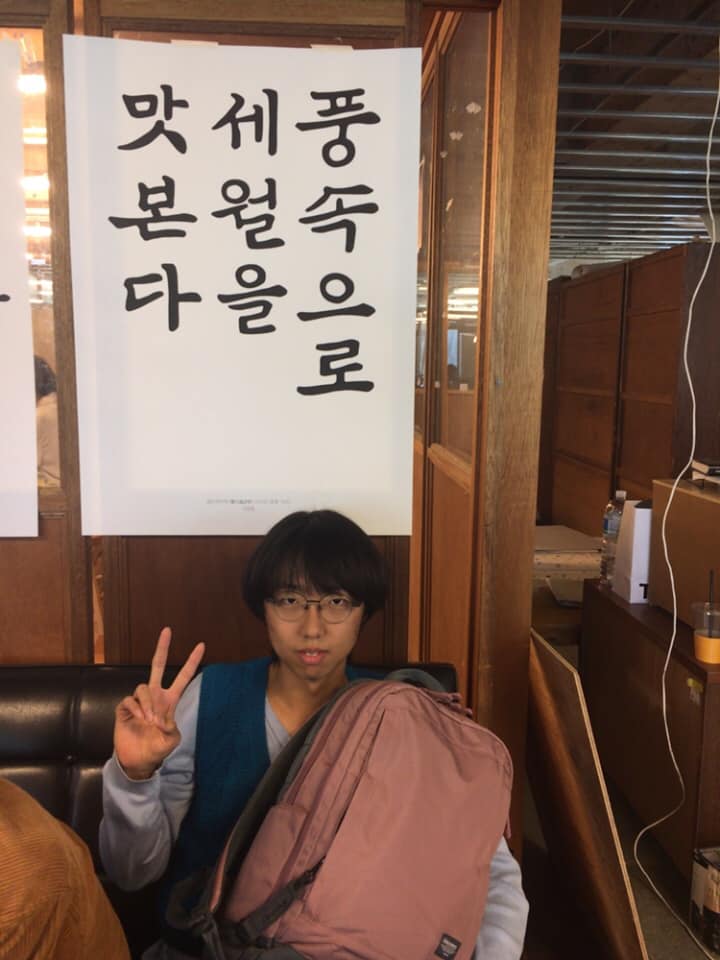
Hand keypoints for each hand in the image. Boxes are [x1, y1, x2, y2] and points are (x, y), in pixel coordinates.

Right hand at [113, 627, 204, 779]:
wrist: (138, 761)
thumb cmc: (157, 748)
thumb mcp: (171, 740)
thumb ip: (171, 728)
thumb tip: (162, 718)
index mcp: (170, 701)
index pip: (183, 677)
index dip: (191, 662)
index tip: (202, 645)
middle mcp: (155, 696)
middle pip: (157, 666)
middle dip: (162, 647)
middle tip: (168, 630)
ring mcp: (140, 701)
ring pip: (143, 687)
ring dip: (147, 703)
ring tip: (150, 720)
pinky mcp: (125, 708)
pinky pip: (129, 700)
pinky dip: (135, 708)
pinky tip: (138, 719)